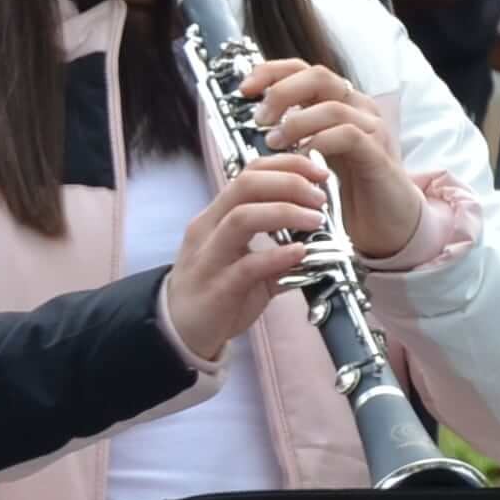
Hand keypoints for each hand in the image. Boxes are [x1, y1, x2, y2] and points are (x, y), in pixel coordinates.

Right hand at [164, 158, 334, 362]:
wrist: (179, 333)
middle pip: (246, 185)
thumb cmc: (216, 292)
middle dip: (289, 183)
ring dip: (285, 213)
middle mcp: (209, 229)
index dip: (287, 166)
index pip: (250, 172)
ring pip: (242, 218)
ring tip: (316, 220)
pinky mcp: (217, 287)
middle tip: (320, 197)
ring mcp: (210, 257)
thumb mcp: (248, 264)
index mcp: (217, 216)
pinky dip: (277, 256)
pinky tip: (300, 254)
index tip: (319, 173)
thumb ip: (279, 251)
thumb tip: (318, 241)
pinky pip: (247, 265)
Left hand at [240, 59, 425, 259]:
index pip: (304, 69)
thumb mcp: (314, 152)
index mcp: (339, 102)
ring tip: (274, 143)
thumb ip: (294, 132)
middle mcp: (357, 108)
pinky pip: (349, 135)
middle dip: (282, 93)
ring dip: (296, 122)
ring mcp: (371, 128)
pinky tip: (302, 158)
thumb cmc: (348, 187)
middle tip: (260, 119)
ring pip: (332, 106)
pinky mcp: (378, 153)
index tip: (245, 89)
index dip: (271, 73)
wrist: (387, 222)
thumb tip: (257, 119)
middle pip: (318, 76)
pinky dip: (320, 143)